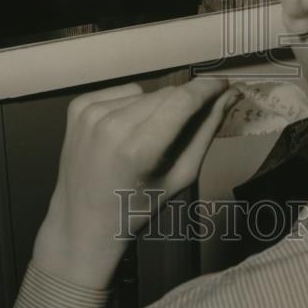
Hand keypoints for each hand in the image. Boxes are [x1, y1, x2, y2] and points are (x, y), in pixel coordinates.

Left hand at [33, 78, 237, 288]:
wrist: (82, 223)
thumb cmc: (136, 207)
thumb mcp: (180, 176)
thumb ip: (206, 132)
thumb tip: (228, 96)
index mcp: (138, 148)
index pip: (183, 100)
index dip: (208, 88)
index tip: (224, 84)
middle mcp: (112, 124)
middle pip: (166, 95)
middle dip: (183, 104)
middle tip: (184, 128)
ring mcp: (91, 113)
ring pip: (145, 92)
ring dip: (155, 107)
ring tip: (146, 136)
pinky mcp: (78, 107)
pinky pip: (121, 92)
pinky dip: (130, 104)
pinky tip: (123, 131)